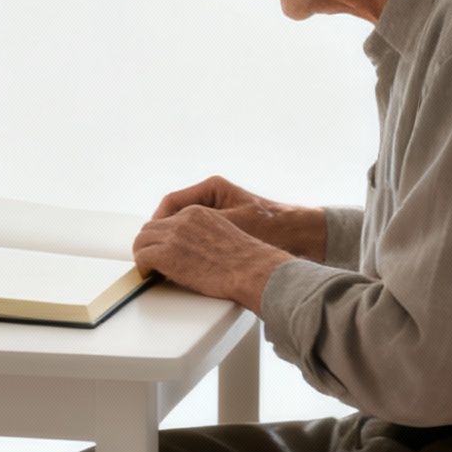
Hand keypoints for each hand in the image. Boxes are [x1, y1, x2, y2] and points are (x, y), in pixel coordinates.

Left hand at [133, 205, 290, 312]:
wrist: (251, 270)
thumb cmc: (247, 260)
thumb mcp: (227, 232)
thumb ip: (206, 232)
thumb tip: (196, 248)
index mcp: (197, 213)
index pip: (167, 218)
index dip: (162, 235)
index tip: (161, 246)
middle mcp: (183, 219)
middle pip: (150, 227)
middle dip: (149, 244)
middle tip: (151, 260)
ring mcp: (174, 236)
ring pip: (142, 241)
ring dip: (144, 255)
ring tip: (149, 269)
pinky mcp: (167, 254)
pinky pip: (142, 257)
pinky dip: (142, 267)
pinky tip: (149, 275)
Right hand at [153, 175, 325, 262]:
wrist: (303, 235)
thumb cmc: (273, 227)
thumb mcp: (233, 226)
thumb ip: (201, 229)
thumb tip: (171, 241)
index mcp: (213, 189)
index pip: (171, 202)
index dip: (157, 223)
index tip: (148, 241)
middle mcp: (214, 198)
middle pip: (174, 214)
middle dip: (161, 235)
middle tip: (151, 253)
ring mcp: (219, 212)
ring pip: (183, 226)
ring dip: (174, 242)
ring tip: (166, 260)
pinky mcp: (226, 227)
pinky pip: (197, 235)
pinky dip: (188, 247)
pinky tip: (187, 262)